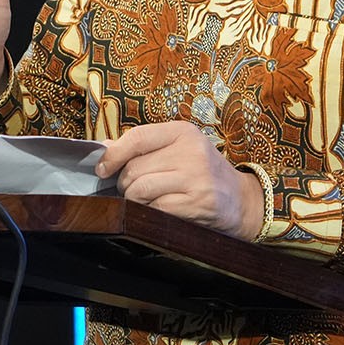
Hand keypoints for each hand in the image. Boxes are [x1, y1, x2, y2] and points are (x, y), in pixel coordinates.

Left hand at [96, 122, 263, 239]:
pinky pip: (154, 208)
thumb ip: (143, 148)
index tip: (102, 168)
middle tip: (134, 189)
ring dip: (134, 200)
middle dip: (125, 183)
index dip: (113, 155)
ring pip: (140, 189)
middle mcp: (190, 151)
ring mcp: (195, 178)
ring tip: (146, 199)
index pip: (137, 138)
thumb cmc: (203, 173)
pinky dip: (149, 212)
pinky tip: (160, 209)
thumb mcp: (178, 150)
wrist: (241, 200)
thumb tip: (103, 149)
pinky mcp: (196, 203)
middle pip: (134, 168)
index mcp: (183, 132)